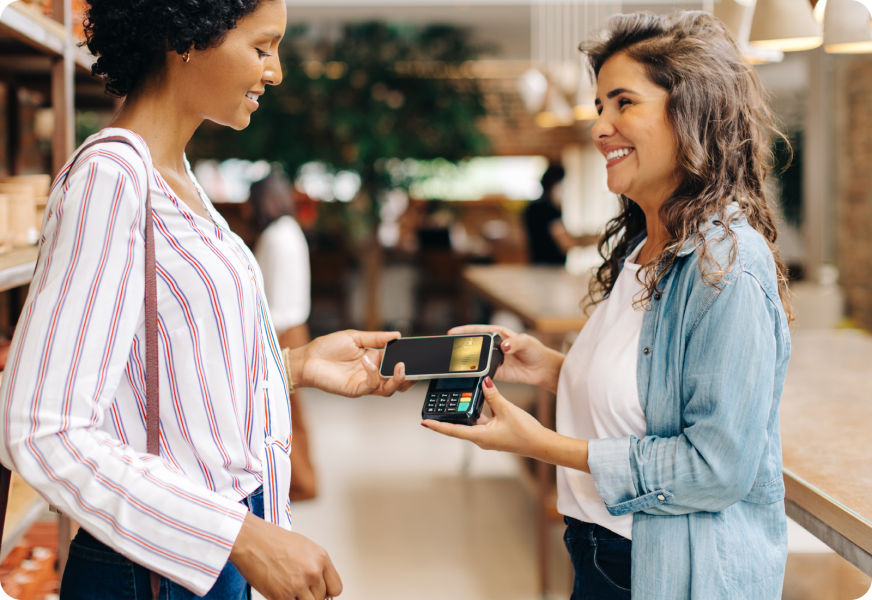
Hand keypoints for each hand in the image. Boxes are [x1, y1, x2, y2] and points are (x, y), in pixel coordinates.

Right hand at [230, 512, 341, 599]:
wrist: (250, 540)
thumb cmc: (273, 541)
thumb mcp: (304, 547)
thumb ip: (315, 565)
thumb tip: (320, 585)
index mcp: (321, 557)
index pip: (336, 587)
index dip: (326, 591)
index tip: (318, 591)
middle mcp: (313, 571)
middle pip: (321, 598)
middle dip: (310, 595)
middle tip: (296, 587)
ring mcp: (298, 585)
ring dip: (299, 599)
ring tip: (287, 588)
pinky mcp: (282, 595)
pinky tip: (278, 590)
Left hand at [294, 330, 416, 397]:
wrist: (307, 358)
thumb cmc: (327, 347)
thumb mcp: (355, 336)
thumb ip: (376, 337)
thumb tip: (397, 335)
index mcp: (375, 360)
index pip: (397, 364)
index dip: (409, 363)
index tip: (419, 356)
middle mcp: (372, 374)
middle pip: (397, 382)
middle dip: (409, 377)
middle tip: (415, 368)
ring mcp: (364, 384)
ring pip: (389, 389)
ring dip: (397, 379)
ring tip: (399, 366)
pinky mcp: (355, 390)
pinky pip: (371, 386)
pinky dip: (374, 373)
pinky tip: (368, 360)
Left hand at [422, 378, 589, 472]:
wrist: (541, 444)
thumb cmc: (525, 432)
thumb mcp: (507, 409)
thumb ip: (493, 394)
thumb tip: (484, 381)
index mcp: (480, 436)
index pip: (453, 431)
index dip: (437, 426)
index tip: (424, 423)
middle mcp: (481, 439)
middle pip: (458, 427)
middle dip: (447, 418)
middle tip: (434, 408)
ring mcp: (487, 437)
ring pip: (470, 424)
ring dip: (462, 415)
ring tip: (452, 402)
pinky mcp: (494, 434)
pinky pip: (480, 423)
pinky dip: (476, 413)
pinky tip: (476, 402)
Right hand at [448, 325, 564, 393]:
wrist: (542, 368)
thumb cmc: (535, 350)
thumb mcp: (527, 342)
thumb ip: (515, 342)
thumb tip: (504, 346)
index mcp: (498, 334)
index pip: (478, 331)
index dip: (464, 331)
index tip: (452, 333)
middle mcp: (493, 347)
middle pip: (473, 345)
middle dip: (461, 346)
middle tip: (450, 350)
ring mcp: (493, 360)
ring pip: (475, 360)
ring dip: (466, 361)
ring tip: (455, 363)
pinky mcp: (495, 372)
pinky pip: (482, 373)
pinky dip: (475, 374)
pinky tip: (468, 375)